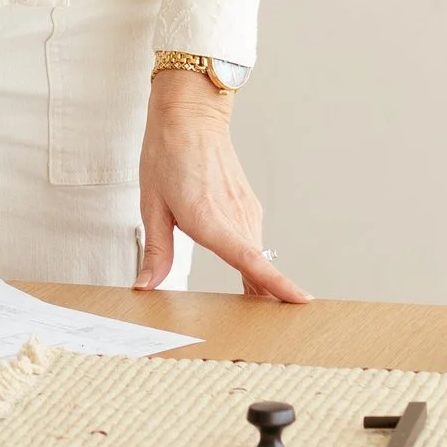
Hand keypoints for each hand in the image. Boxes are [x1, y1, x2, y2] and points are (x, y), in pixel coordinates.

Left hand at [136, 72, 308, 302]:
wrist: (190, 115)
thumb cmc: (167, 154)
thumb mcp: (152, 204)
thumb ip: (156, 251)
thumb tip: (146, 286)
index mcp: (208, 218)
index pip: (249, 259)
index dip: (275, 283)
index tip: (300, 300)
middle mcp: (234, 216)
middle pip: (257, 266)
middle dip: (264, 298)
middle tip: (267, 331)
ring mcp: (246, 210)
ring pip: (255, 255)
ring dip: (256, 281)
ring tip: (251, 309)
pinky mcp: (248, 206)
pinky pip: (251, 241)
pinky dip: (250, 260)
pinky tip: (240, 270)